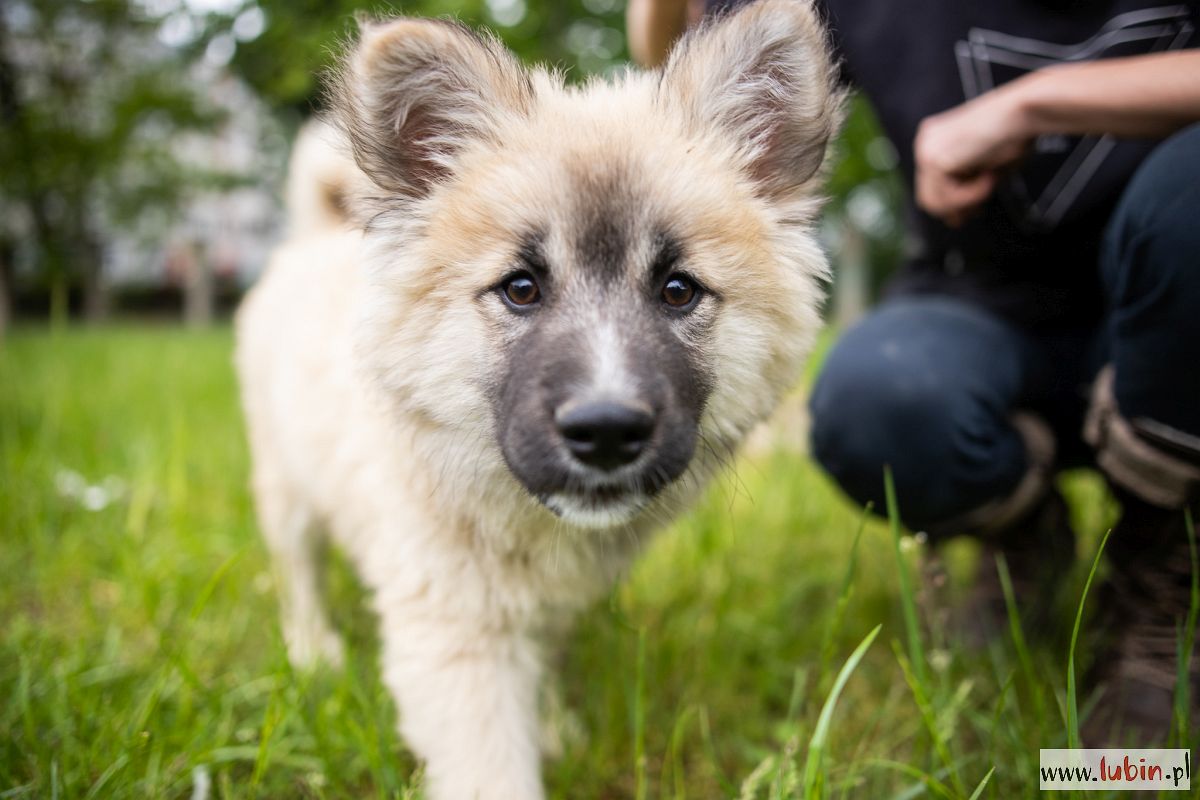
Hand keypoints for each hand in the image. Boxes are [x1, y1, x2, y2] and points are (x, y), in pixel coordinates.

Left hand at [914, 86, 1030, 226]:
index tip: (974, 209)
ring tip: (990, 182)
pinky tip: (989, 176)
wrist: (1023, 112)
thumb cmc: (1014, 135)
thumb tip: (953, 220)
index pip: (930, 185)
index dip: (951, 204)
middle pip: (926, 197)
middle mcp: (925, 142)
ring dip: (967, 201)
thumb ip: (965, 190)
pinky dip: (973, 195)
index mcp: (934, 140)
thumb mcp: (984, 168)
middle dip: (954, 208)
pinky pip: (948, 198)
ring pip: (935, 202)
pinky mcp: (934, 159)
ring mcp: (926, 150)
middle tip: (978, 210)